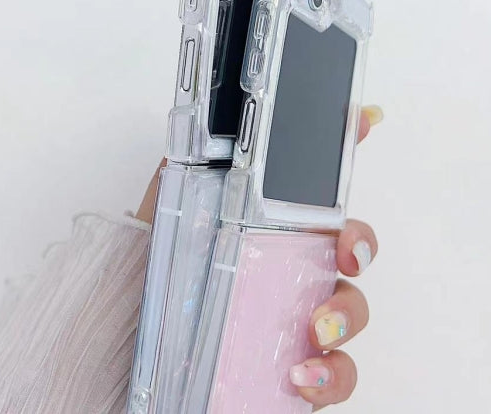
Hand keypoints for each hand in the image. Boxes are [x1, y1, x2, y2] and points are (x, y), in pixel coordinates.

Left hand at [135, 106, 383, 410]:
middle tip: (344, 254)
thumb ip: (204, 155)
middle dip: (360, 247)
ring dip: (348, 316)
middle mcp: (294, 270)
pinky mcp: (292, 367)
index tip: (363, 141)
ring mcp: (297, 318)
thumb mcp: (174, 197)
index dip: (350, 165)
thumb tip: (223, 113)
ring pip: (352, 313)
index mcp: (276, 227)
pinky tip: (301, 375)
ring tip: (317, 327)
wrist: (127, 324)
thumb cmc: (158, 258)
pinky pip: (332, 374)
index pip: (326, 199)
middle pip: (352, 254)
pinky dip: (328, 376)